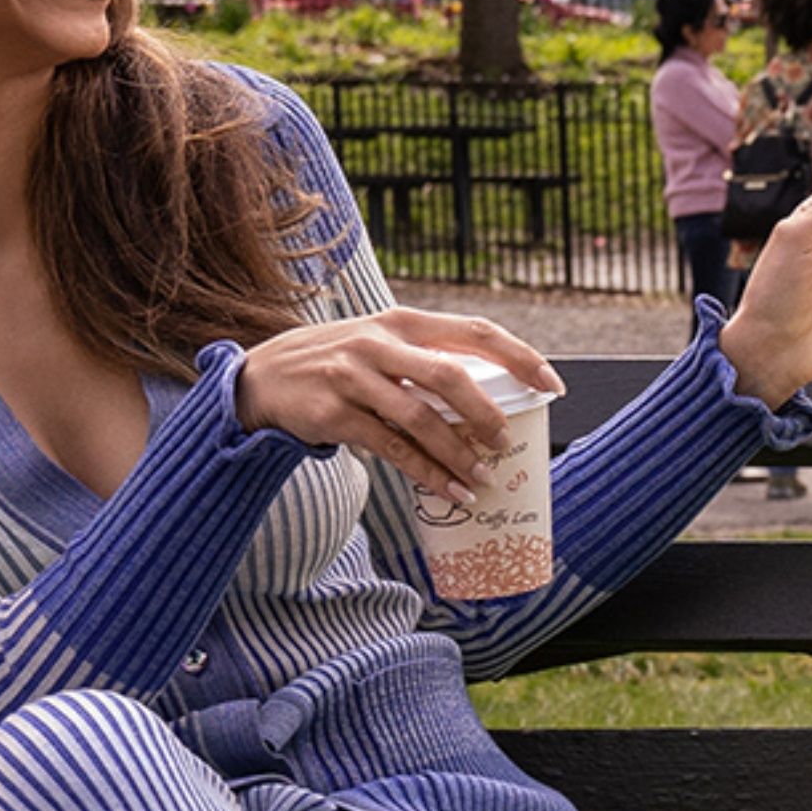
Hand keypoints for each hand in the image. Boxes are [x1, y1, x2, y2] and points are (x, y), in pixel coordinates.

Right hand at [235, 308, 561, 500]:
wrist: (259, 379)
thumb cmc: (336, 363)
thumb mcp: (379, 344)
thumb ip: (426, 360)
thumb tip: (491, 397)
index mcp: (402, 321)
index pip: (475, 331)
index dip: (520, 356)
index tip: (552, 385)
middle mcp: (378, 343)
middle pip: (451, 376)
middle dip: (488, 414)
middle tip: (507, 444)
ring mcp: (353, 377)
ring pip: (422, 419)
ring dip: (458, 454)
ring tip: (483, 479)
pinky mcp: (333, 414)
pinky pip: (392, 448)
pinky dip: (427, 473)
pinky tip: (450, 490)